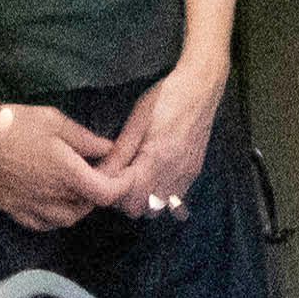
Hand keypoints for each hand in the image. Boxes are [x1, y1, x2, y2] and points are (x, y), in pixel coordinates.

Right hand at [0, 102, 122, 230]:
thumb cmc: (15, 124)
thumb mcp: (54, 121)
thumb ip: (85, 139)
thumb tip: (109, 149)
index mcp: (66, 174)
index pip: (105, 193)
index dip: (121, 186)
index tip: (125, 173)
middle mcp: (51, 197)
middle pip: (88, 207)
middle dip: (99, 193)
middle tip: (98, 174)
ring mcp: (31, 207)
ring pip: (67, 219)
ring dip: (79, 207)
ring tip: (78, 188)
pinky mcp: (13, 211)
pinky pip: (42, 225)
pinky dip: (55, 218)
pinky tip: (54, 203)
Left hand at [91, 61, 226, 214]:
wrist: (200, 87)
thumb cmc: (164, 99)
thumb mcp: (136, 122)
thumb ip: (119, 154)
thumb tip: (98, 175)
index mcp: (156, 161)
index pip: (128, 199)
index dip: (112, 193)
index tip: (105, 178)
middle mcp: (174, 175)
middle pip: (142, 210)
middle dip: (125, 200)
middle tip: (116, 178)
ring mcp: (187, 176)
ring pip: (158, 209)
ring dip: (143, 201)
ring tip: (135, 179)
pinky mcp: (194, 172)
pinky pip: (174, 199)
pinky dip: (160, 196)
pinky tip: (153, 177)